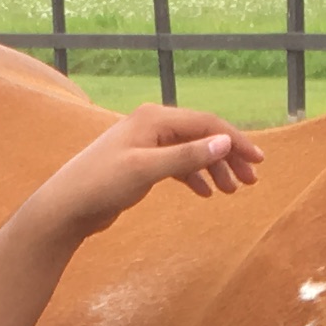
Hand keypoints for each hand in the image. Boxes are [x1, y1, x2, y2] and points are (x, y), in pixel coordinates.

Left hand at [26, 105, 262, 240]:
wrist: (67, 206)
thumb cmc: (102, 184)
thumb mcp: (146, 170)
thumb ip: (186, 156)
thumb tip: (224, 143)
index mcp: (155, 119)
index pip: (206, 124)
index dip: (235, 141)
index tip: (258, 162)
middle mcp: (152, 125)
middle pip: (202, 136)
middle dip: (228, 157)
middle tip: (251, 182)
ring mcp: (146, 144)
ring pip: (190, 152)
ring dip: (213, 169)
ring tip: (231, 192)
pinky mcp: (141, 164)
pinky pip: (176, 165)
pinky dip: (193, 177)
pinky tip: (204, 193)